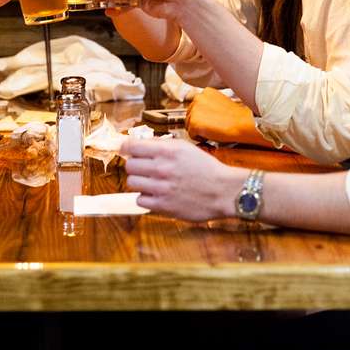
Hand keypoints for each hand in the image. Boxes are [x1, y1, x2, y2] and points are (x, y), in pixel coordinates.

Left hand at [121, 136, 243, 220]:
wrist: (223, 191)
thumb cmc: (206, 168)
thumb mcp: (185, 148)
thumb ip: (162, 145)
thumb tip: (139, 144)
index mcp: (167, 151)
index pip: (131, 146)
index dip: (125, 148)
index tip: (125, 150)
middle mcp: (161, 168)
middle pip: (129, 165)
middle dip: (135, 166)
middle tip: (143, 168)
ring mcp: (161, 188)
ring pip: (132, 183)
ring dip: (139, 182)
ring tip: (151, 182)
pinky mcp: (162, 205)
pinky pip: (139, 200)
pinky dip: (145, 197)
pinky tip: (156, 194)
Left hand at [186, 88, 277, 148]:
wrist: (243, 124)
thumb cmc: (236, 117)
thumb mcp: (220, 103)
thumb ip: (208, 105)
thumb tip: (202, 114)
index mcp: (206, 92)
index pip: (195, 107)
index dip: (203, 117)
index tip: (212, 120)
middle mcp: (198, 98)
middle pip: (189, 116)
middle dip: (199, 124)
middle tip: (213, 127)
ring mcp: (194, 111)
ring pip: (189, 126)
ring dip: (199, 131)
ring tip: (214, 130)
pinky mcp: (194, 123)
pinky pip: (192, 135)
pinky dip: (200, 138)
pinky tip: (212, 134)